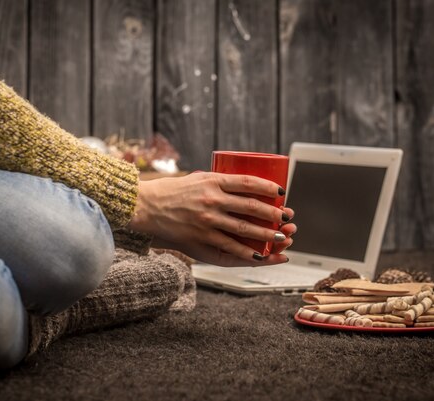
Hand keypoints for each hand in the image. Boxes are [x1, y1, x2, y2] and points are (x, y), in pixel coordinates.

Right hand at [127, 172, 296, 266]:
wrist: (146, 206)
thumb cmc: (171, 192)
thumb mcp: (197, 179)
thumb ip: (218, 183)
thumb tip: (243, 186)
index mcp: (213, 181)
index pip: (248, 182)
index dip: (269, 187)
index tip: (281, 191)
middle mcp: (212, 199)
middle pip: (252, 206)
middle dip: (274, 214)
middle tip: (287, 217)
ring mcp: (207, 220)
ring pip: (245, 228)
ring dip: (267, 234)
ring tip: (281, 237)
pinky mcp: (201, 237)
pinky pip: (229, 247)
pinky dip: (247, 252)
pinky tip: (260, 255)